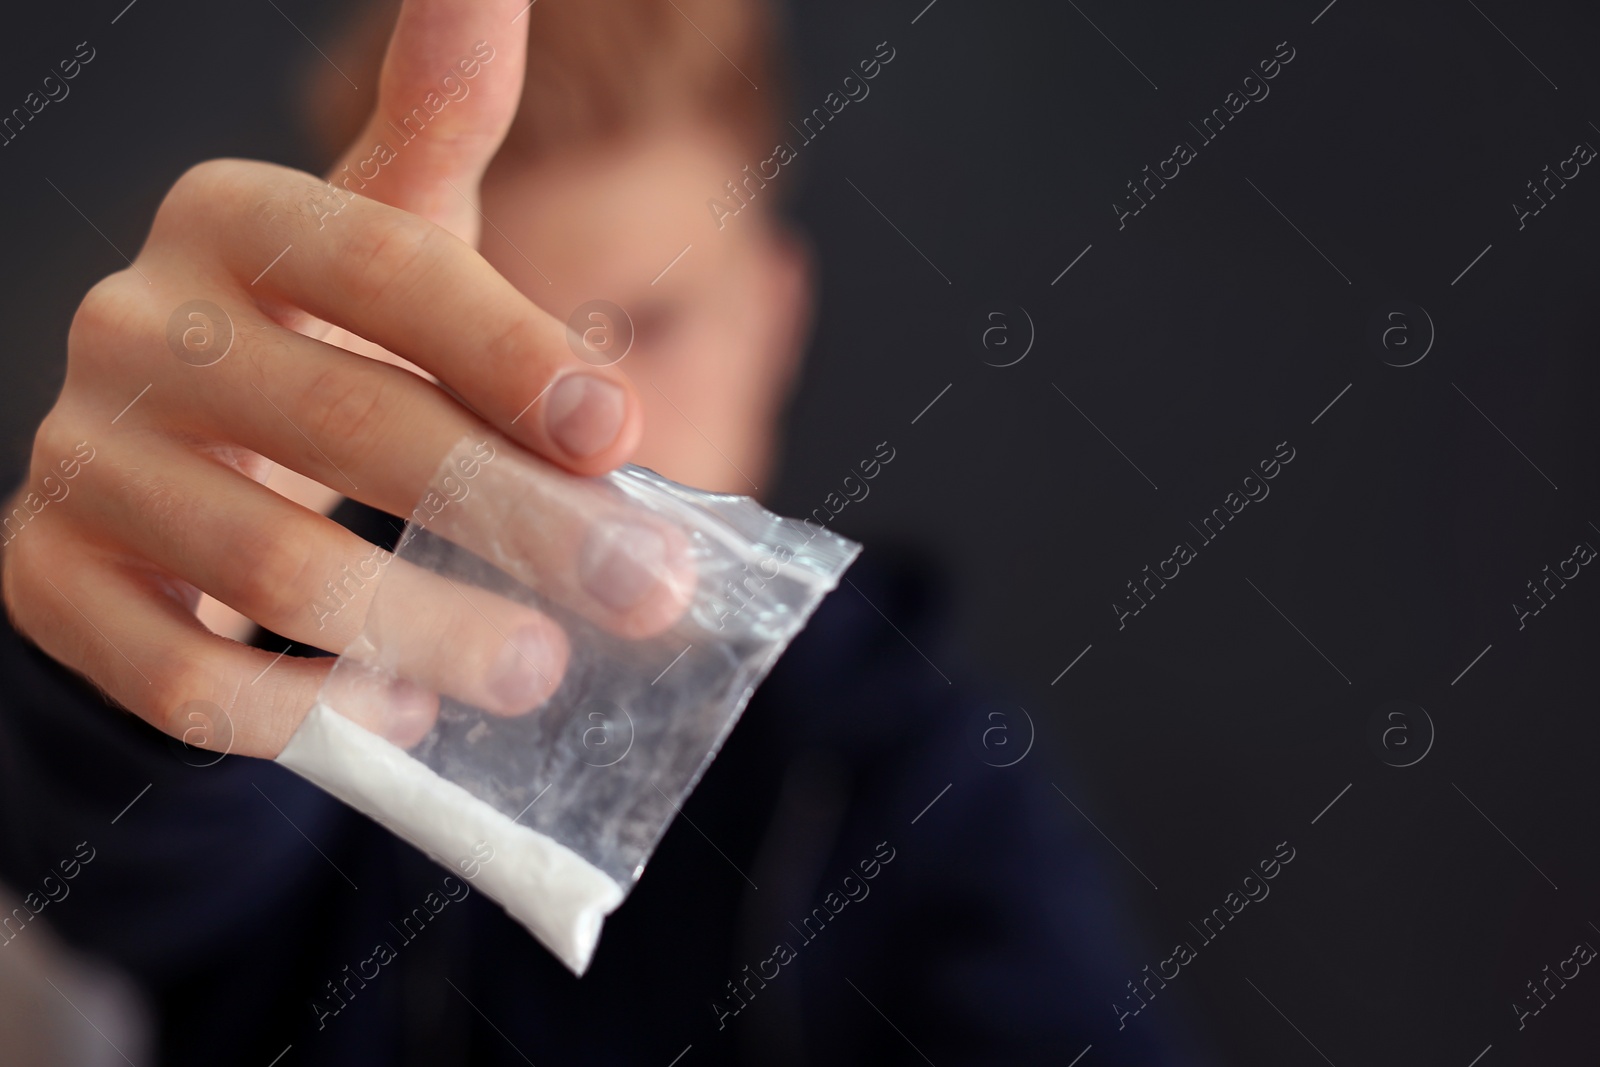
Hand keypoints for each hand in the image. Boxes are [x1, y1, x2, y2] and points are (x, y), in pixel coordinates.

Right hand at [1, 0, 649, 757]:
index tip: (624, 438)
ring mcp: (78, 458)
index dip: (515, 352)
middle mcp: (134, 321)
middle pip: (356, 430)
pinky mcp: (49, 579)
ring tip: (540, 667)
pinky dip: (314, 713)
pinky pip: (190, 680)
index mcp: (233, 219)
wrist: (172, 473)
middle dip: (525, 525)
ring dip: (438, 635)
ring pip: (280, 573)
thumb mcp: (388, 237)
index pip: (389, 266)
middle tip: (643, 593)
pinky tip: (397, 710)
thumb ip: (442, 121)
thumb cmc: (327, 348)